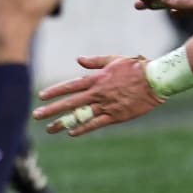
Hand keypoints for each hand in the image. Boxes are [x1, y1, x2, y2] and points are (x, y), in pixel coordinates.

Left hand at [32, 55, 164, 135]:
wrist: (156, 80)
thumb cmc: (135, 68)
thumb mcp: (113, 60)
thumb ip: (94, 62)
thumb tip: (78, 59)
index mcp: (96, 79)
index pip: (69, 86)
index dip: (54, 91)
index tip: (41, 96)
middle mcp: (97, 93)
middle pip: (70, 102)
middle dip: (51, 109)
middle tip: (36, 115)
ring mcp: (106, 105)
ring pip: (80, 115)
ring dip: (63, 122)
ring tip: (49, 129)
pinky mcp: (116, 115)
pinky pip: (96, 123)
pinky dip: (83, 128)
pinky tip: (71, 132)